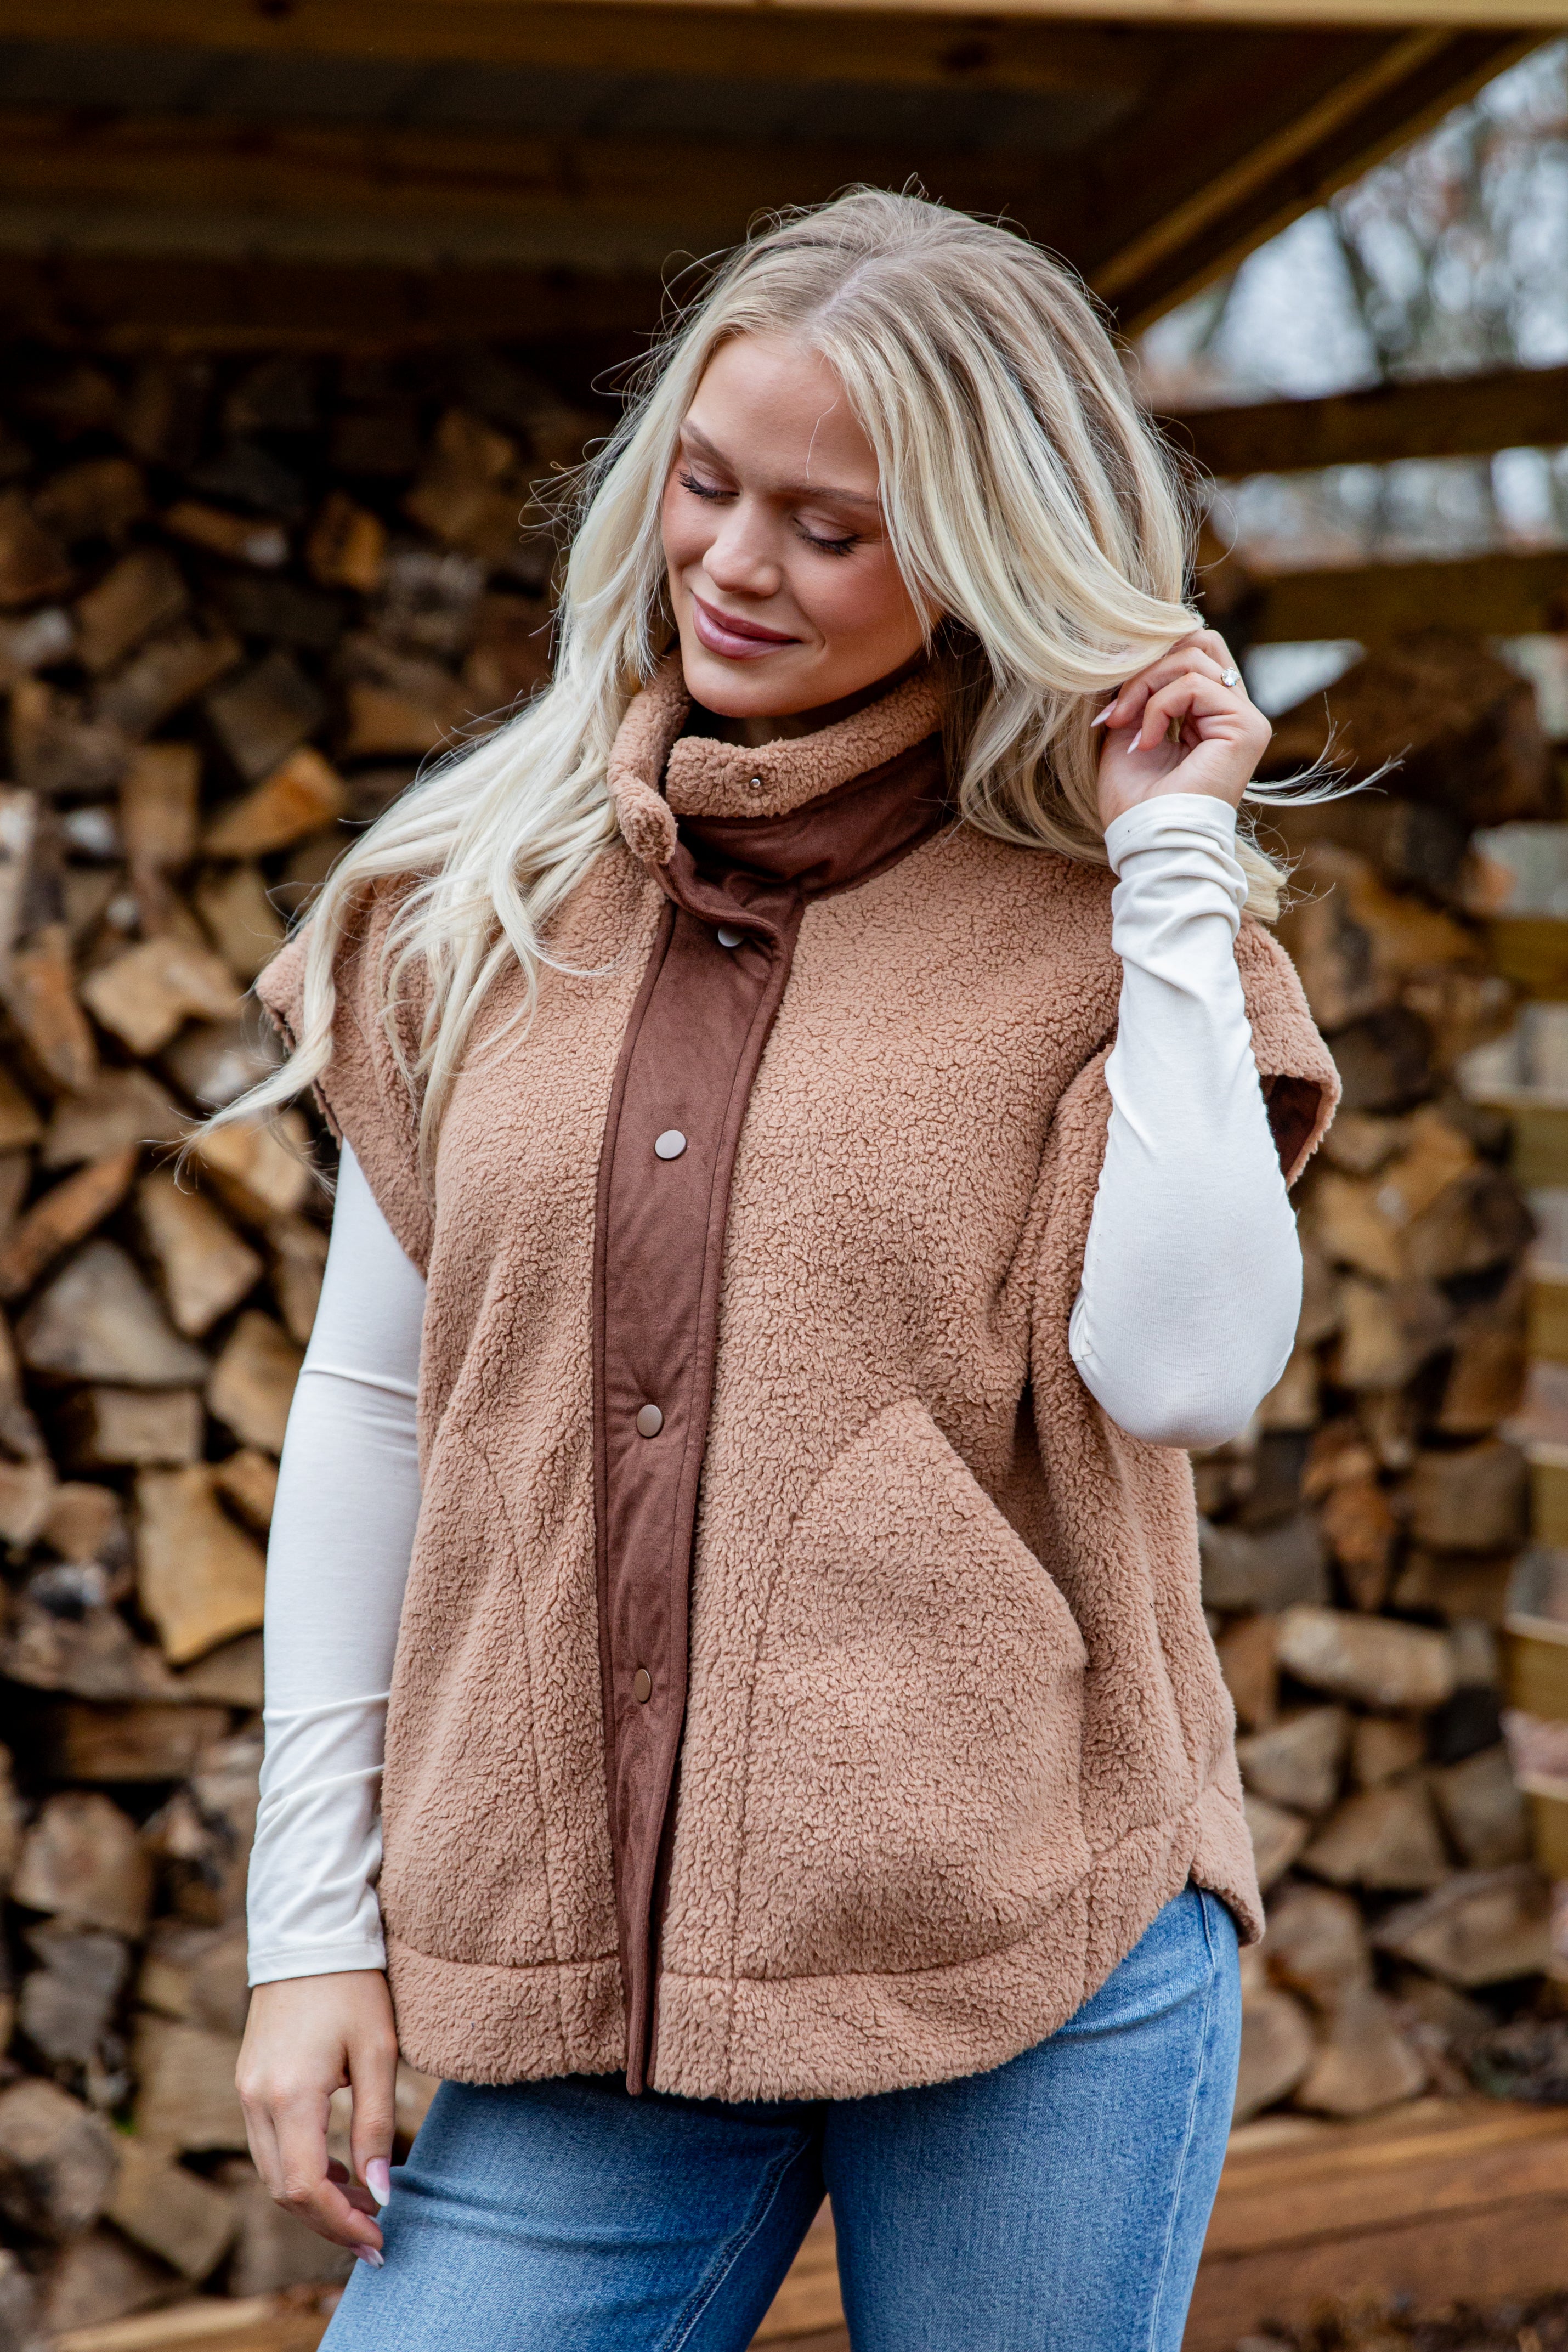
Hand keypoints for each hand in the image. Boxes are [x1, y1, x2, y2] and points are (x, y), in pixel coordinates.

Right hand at [237, 1971, 398, 2263]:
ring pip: (273, 2172)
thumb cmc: (353, 1985)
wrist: (310, 1933)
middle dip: (329, 2222)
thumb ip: (377, 2125)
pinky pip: (269, 2145)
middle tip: (375, 2240)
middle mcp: (256, 2100)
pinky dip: (301, 2168)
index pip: (306, 2187)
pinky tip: (338, 2170)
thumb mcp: (378, 2051)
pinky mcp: (249, 2082)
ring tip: (364, 2210)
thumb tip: (381, 2193)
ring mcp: (246, 2091)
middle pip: (284, 2191)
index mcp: (289, 2095)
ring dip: (314, 2199)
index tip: (380, 2238)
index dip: (341, 2222)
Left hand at [1093, 630, 1270, 830]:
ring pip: (1192, 659)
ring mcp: (1245, 718)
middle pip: (1199, 642)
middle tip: (1117, 705)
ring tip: (1123, 725)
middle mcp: (1233, 711)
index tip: (1108, 701)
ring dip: (1145, 687)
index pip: (1188, 651)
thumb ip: (1136, 691)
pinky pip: (1194, 685)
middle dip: (1148, 665)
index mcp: (1209, 712)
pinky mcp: (1246, 726)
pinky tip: (1145, 742)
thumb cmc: (1135, 801)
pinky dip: (1158, 707)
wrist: (1148, 841)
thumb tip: (1124, 649)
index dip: (1146, 660)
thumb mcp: (1126, 730)